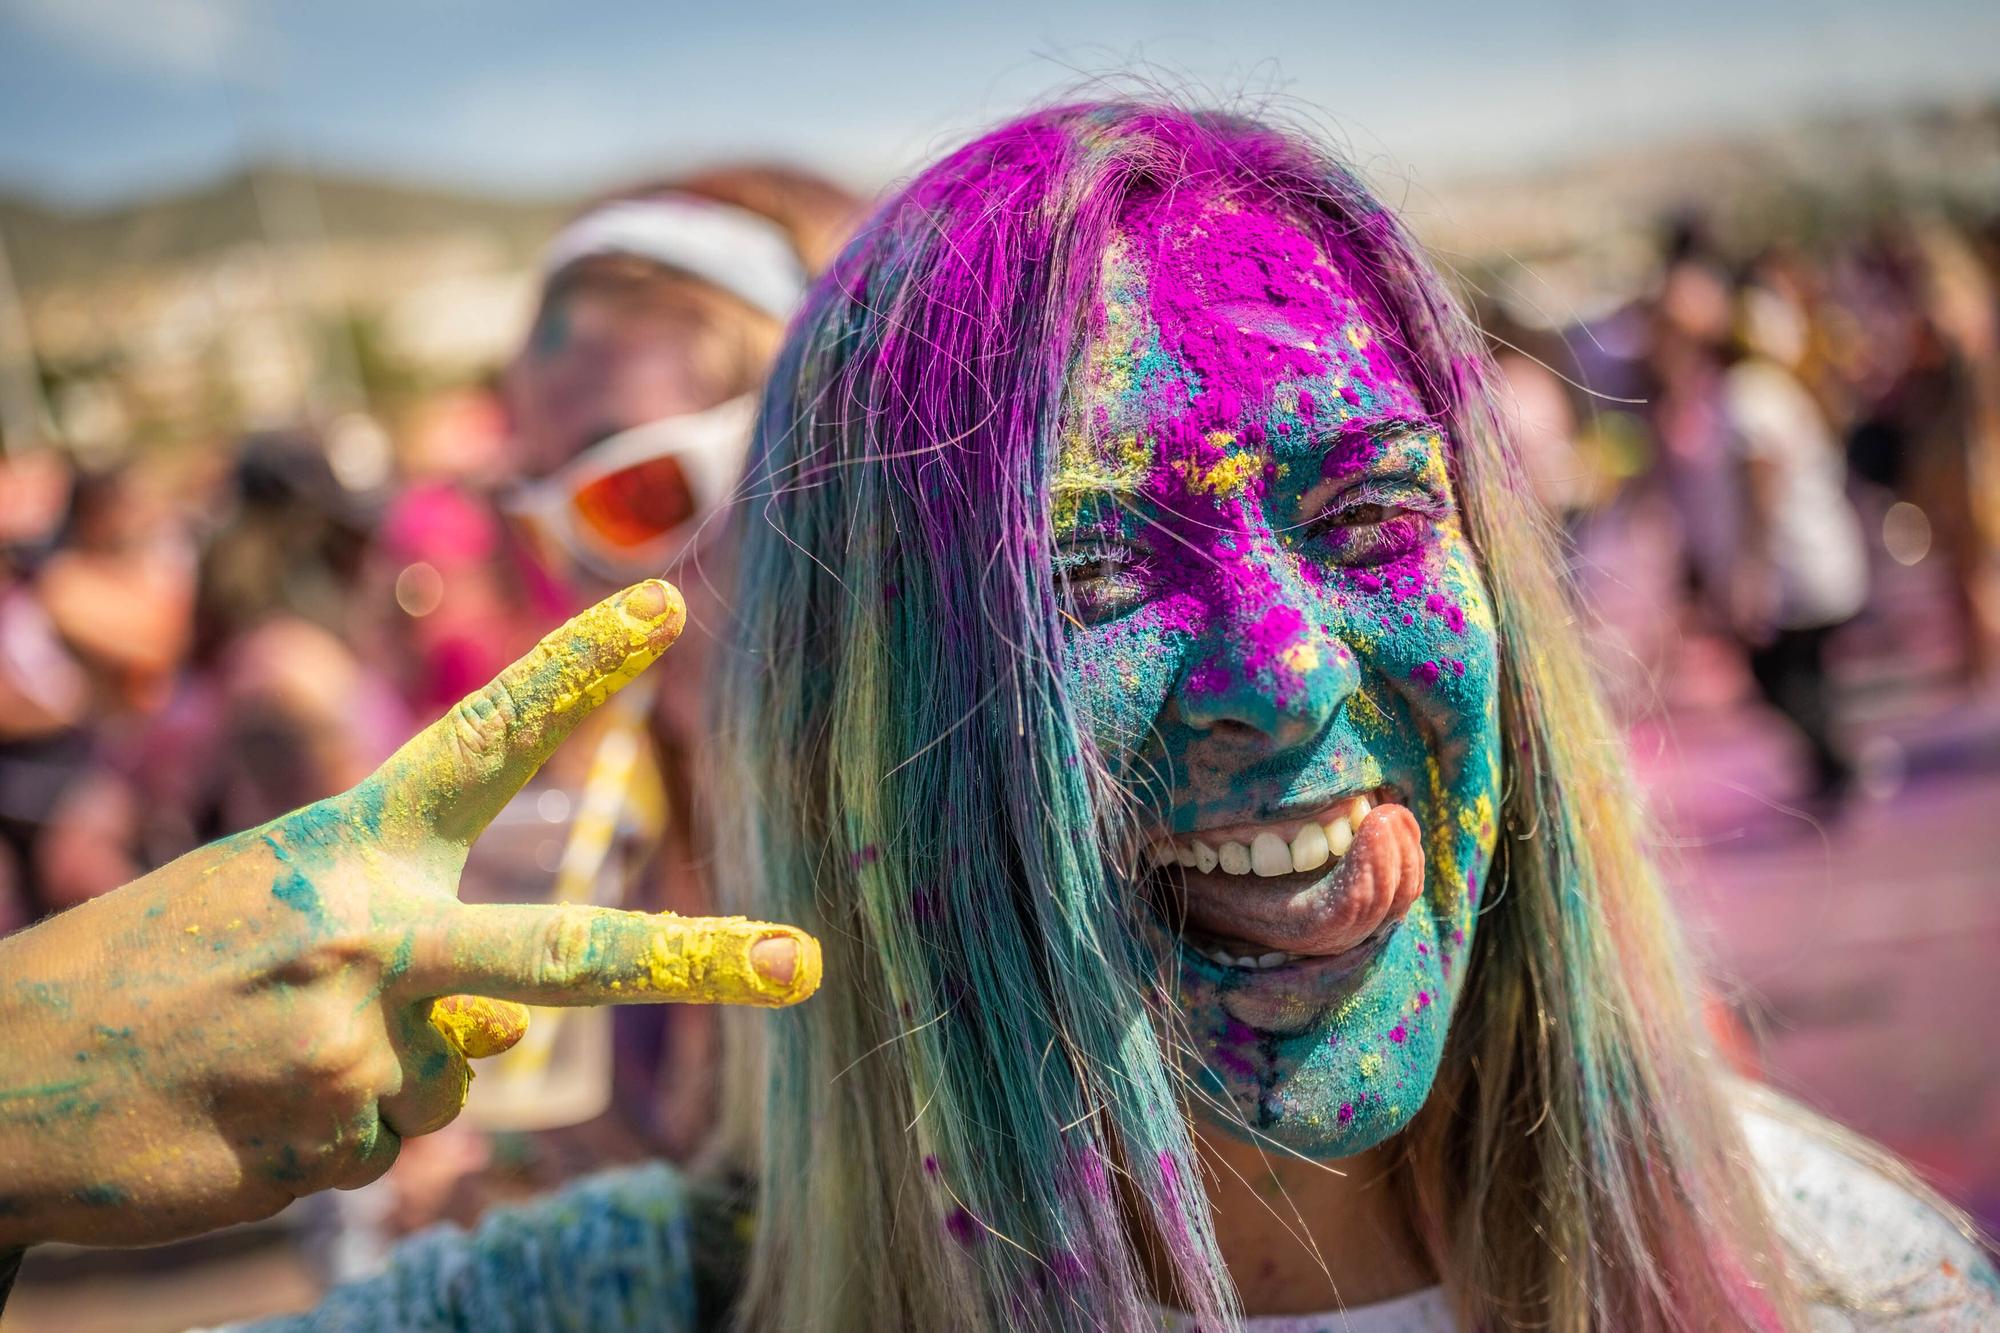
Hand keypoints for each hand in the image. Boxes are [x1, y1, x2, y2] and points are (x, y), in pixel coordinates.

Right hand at [0, 581, 818, 1248]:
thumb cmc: (141, 981)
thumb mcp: (265, 915)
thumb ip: (401, 949)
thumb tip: (513, 1043)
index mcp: (342, 847)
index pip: (481, 741)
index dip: (576, 669)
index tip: (665, 605)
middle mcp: (363, 936)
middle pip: (561, 954)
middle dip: (694, 960)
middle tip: (803, 962)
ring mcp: (349, 1045)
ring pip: (454, 1079)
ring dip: (381, 1080)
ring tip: (259, 1062)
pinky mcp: (328, 1142)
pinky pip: (392, 1143)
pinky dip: (335, 1137)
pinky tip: (245, 1116)